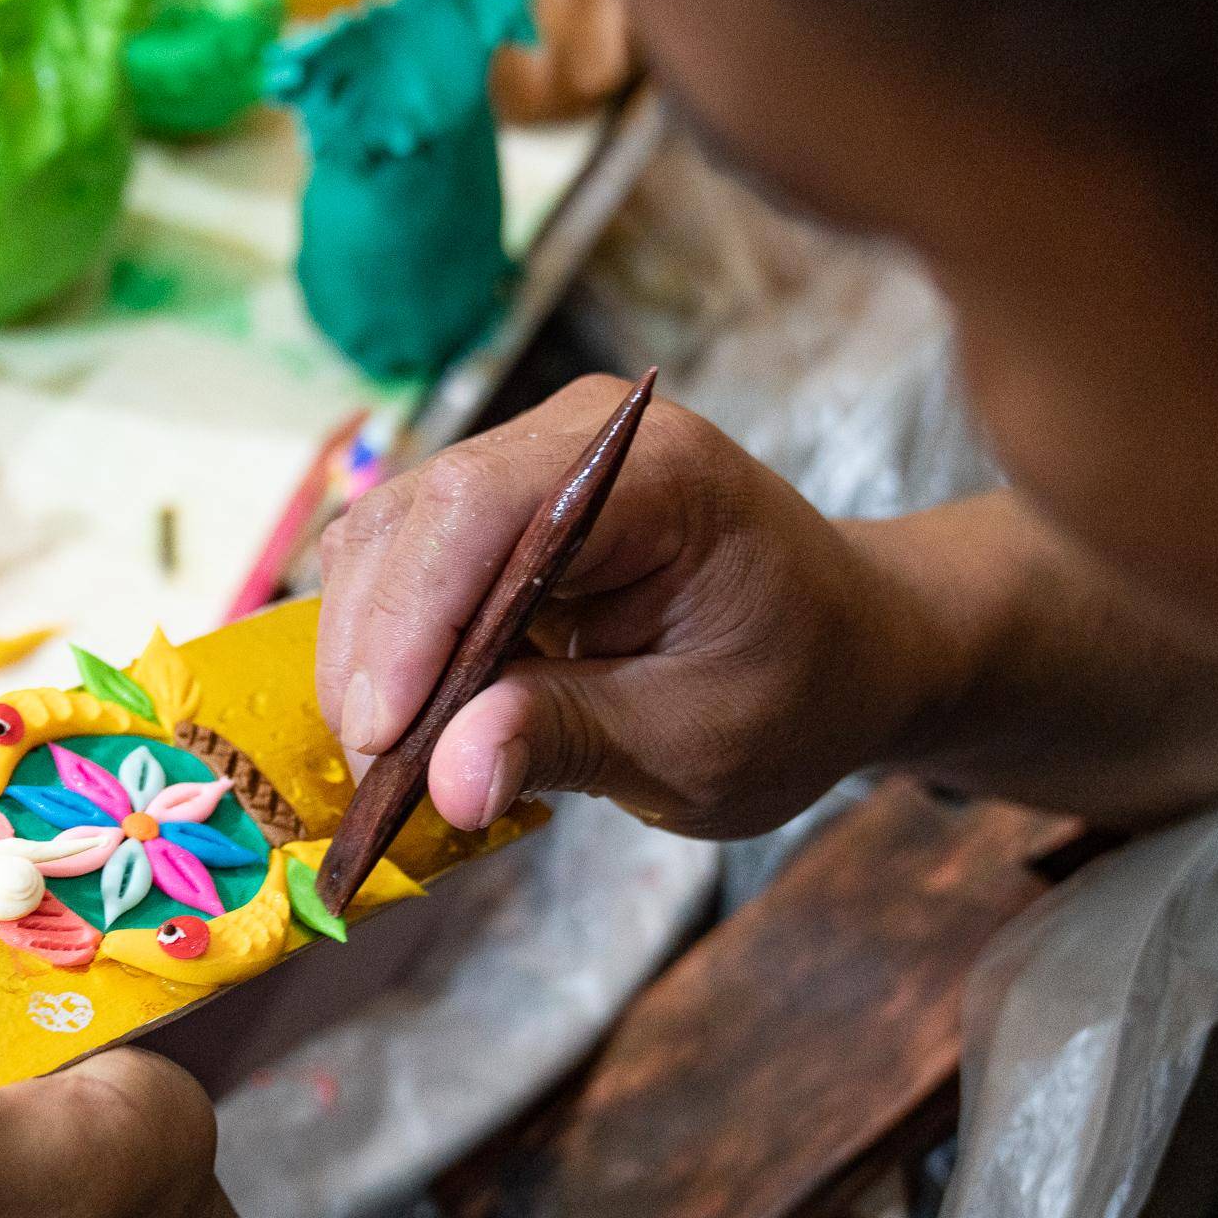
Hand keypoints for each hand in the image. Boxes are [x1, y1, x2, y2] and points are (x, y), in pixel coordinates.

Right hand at [318, 375, 929, 836]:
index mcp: (657, 473)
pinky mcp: (505, 502)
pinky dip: (391, 644)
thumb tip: (447, 781)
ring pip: (391, 536)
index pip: (487, 508)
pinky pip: (409, 559)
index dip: (413, 619)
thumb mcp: (697, 742)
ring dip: (369, 653)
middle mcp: (582, 436)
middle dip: (376, 653)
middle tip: (377, 779)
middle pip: (418, 517)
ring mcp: (536, 458)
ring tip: (392, 761)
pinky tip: (412, 720)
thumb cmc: (794, 690)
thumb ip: (570, 741)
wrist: (847, 647)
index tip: (384, 737)